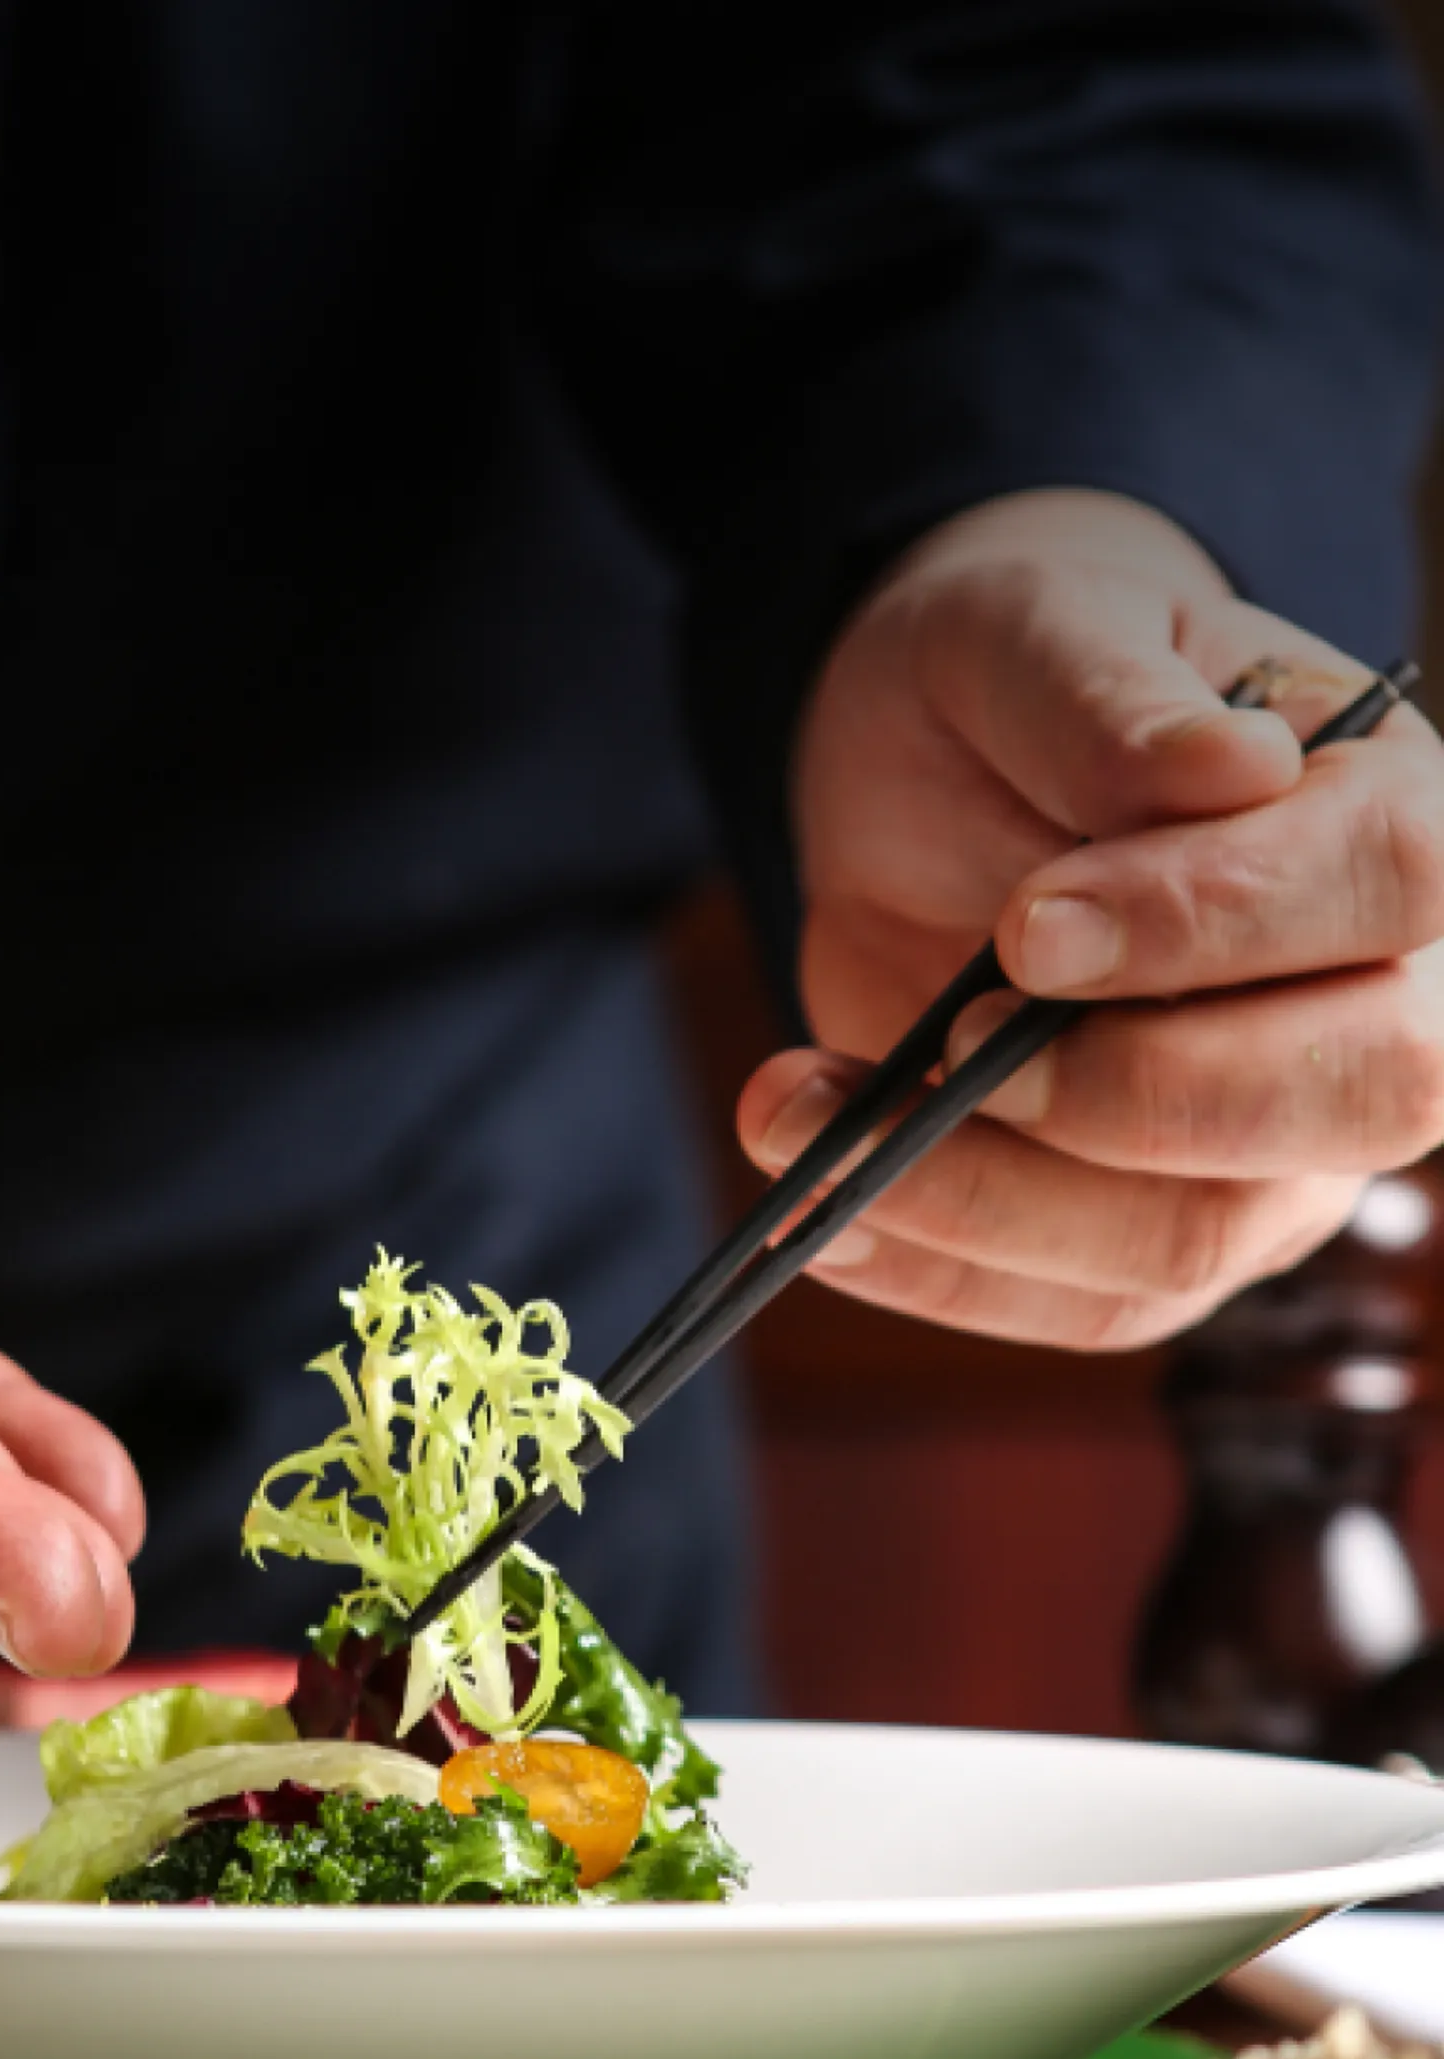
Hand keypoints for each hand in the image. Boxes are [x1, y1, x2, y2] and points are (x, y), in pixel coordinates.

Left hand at [738, 489, 1443, 1348]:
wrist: (939, 775)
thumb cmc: (1018, 683)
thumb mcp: (1032, 630)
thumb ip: (1108, 704)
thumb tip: (1227, 772)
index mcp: (1391, 816)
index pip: (1397, 882)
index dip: (1216, 922)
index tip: (1027, 925)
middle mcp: (1383, 999)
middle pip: (1357, 1097)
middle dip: (1125, 1094)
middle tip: (944, 1043)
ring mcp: (1280, 1141)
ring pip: (1190, 1238)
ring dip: (973, 1199)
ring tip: (799, 1115)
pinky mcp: (1163, 1230)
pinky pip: (1078, 1304)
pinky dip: (933, 1270)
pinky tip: (813, 1208)